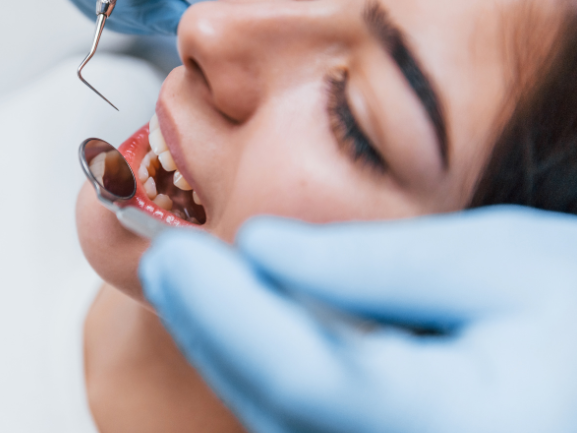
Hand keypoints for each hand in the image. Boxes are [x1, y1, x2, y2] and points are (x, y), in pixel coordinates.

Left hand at [139, 206, 576, 432]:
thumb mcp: (497, 261)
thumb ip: (372, 262)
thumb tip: (260, 248)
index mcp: (451, 425)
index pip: (300, 374)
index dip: (223, 311)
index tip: (173, 252)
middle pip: (275, 403)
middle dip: (209, 328)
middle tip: (165, 262)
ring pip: (278, 418)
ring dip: (225, 348)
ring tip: (188, 282)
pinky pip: (298, 422)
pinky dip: (261, 369)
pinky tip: (239, 320)